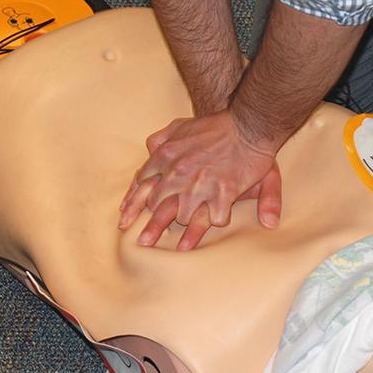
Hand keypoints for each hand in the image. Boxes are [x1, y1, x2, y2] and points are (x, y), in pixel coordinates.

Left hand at [119, 110, 282, 249]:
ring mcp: (199, 185)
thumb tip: (149, 148)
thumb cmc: (217, 125)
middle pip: (157, 206)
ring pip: (181, 216)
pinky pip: (210, 220)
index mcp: (166, 156)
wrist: (248, 124)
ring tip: (170, 248)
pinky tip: (196, 240)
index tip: (125, 216)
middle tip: (142, 242)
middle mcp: (178, 173)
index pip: (143, 182)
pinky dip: (205, 229)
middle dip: (150, 225)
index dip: (133, 201)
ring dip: (179, 229)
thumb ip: (162, 137)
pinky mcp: (222, 193)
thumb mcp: (182, 124)